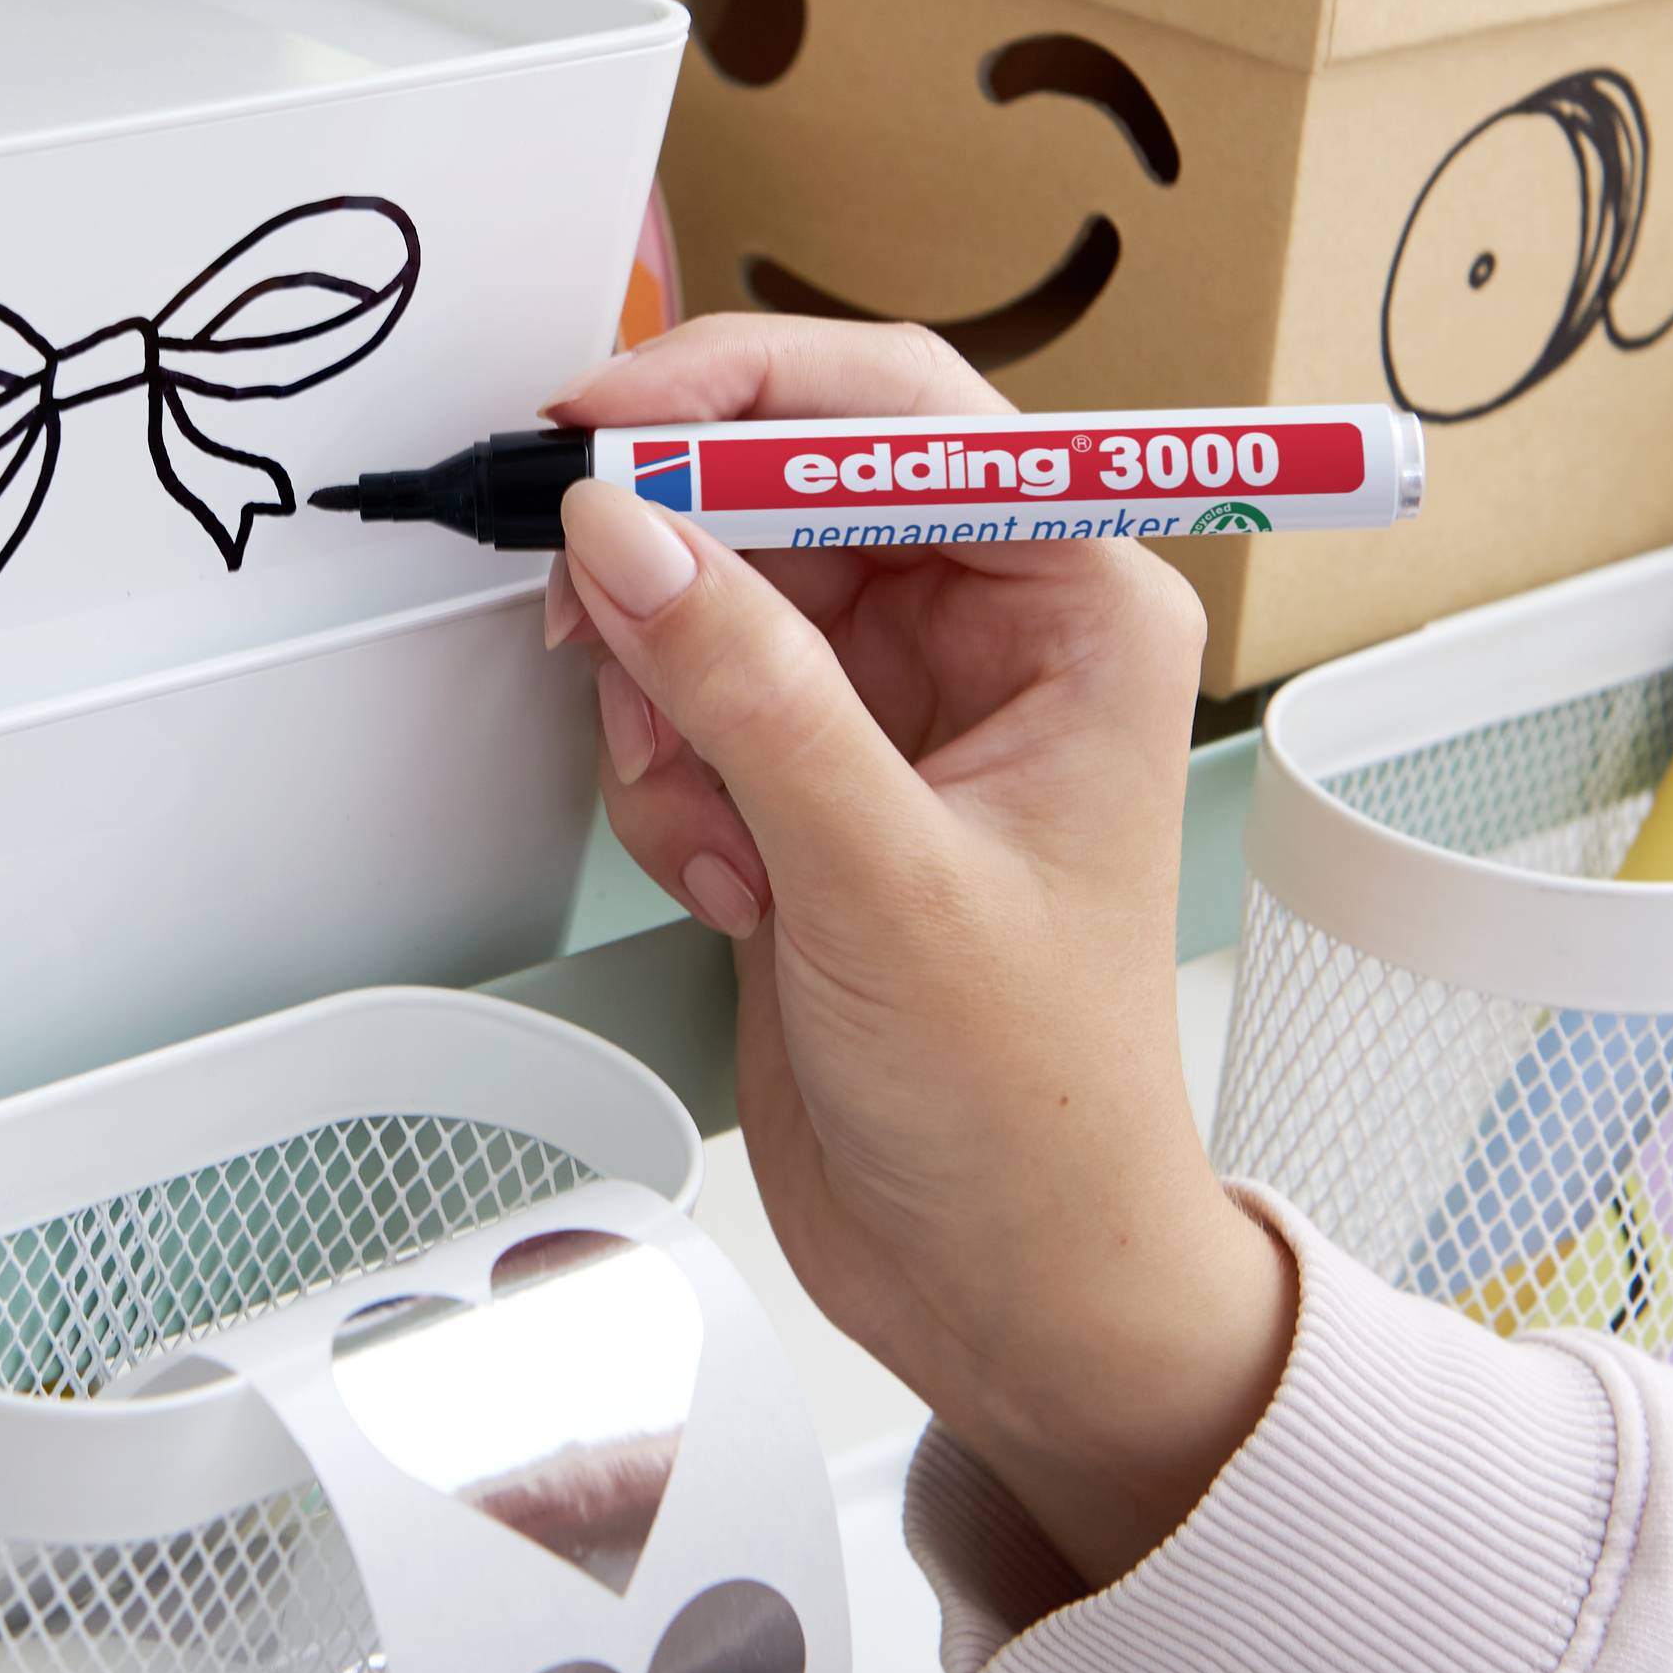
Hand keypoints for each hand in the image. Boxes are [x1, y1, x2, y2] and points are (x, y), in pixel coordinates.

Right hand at [545, 316, 1291, 1588]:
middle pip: (778, 491)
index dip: (742, 393)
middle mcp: (985, 629)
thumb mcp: (880, 883)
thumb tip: (624, 531)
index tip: (607, 425)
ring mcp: (887, 703)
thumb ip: (746, 693)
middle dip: (681, 576)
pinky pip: (682, 701)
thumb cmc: (1029, 1104)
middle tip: (597, 634)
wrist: (1001, 1279)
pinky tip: (725, 887)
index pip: (900, 409)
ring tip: (714, 840)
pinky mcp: (806, 774)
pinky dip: (663, 782)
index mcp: (1074, 605)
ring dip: (665, 711)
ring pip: (707, 599)